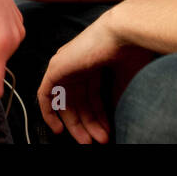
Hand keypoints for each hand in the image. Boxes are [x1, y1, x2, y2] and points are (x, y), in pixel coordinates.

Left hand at [37, 10, 127, 143]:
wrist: (123, 34)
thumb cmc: (131, 52)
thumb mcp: (124, 83)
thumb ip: (115, 99)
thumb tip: (114, 119)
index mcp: (95, 64)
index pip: (92, 97)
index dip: (99, 118)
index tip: (105, 133)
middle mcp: (79, 65)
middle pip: (79, 102)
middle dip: (89, 124)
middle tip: (97, 141)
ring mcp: (66, 65)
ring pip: (66, 102)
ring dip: (77, 125)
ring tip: (90, 141)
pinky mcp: (56, 68)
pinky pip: (45, 95)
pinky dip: (49, 113)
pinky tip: (59, 129)